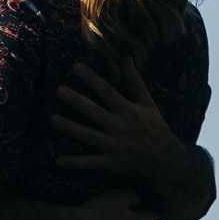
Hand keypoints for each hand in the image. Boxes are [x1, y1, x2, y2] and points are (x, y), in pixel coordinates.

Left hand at [53, 61, 189, 185]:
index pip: (107, 91)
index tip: (75, 66)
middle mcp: (120, 127)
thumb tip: (125, 57)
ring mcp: (115, 146)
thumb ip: (134, 81)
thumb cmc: (154, 127)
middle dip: (77, 102)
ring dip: (71, 129)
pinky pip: (91, 162)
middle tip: (59, 90)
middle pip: (95, 112)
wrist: (166, 159)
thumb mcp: (147, 103)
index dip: (92, 79)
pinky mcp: (112, 162)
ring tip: (52, 120)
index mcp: (128, 111)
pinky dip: (75, 162)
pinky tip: (58, 161)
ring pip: (89, 136)